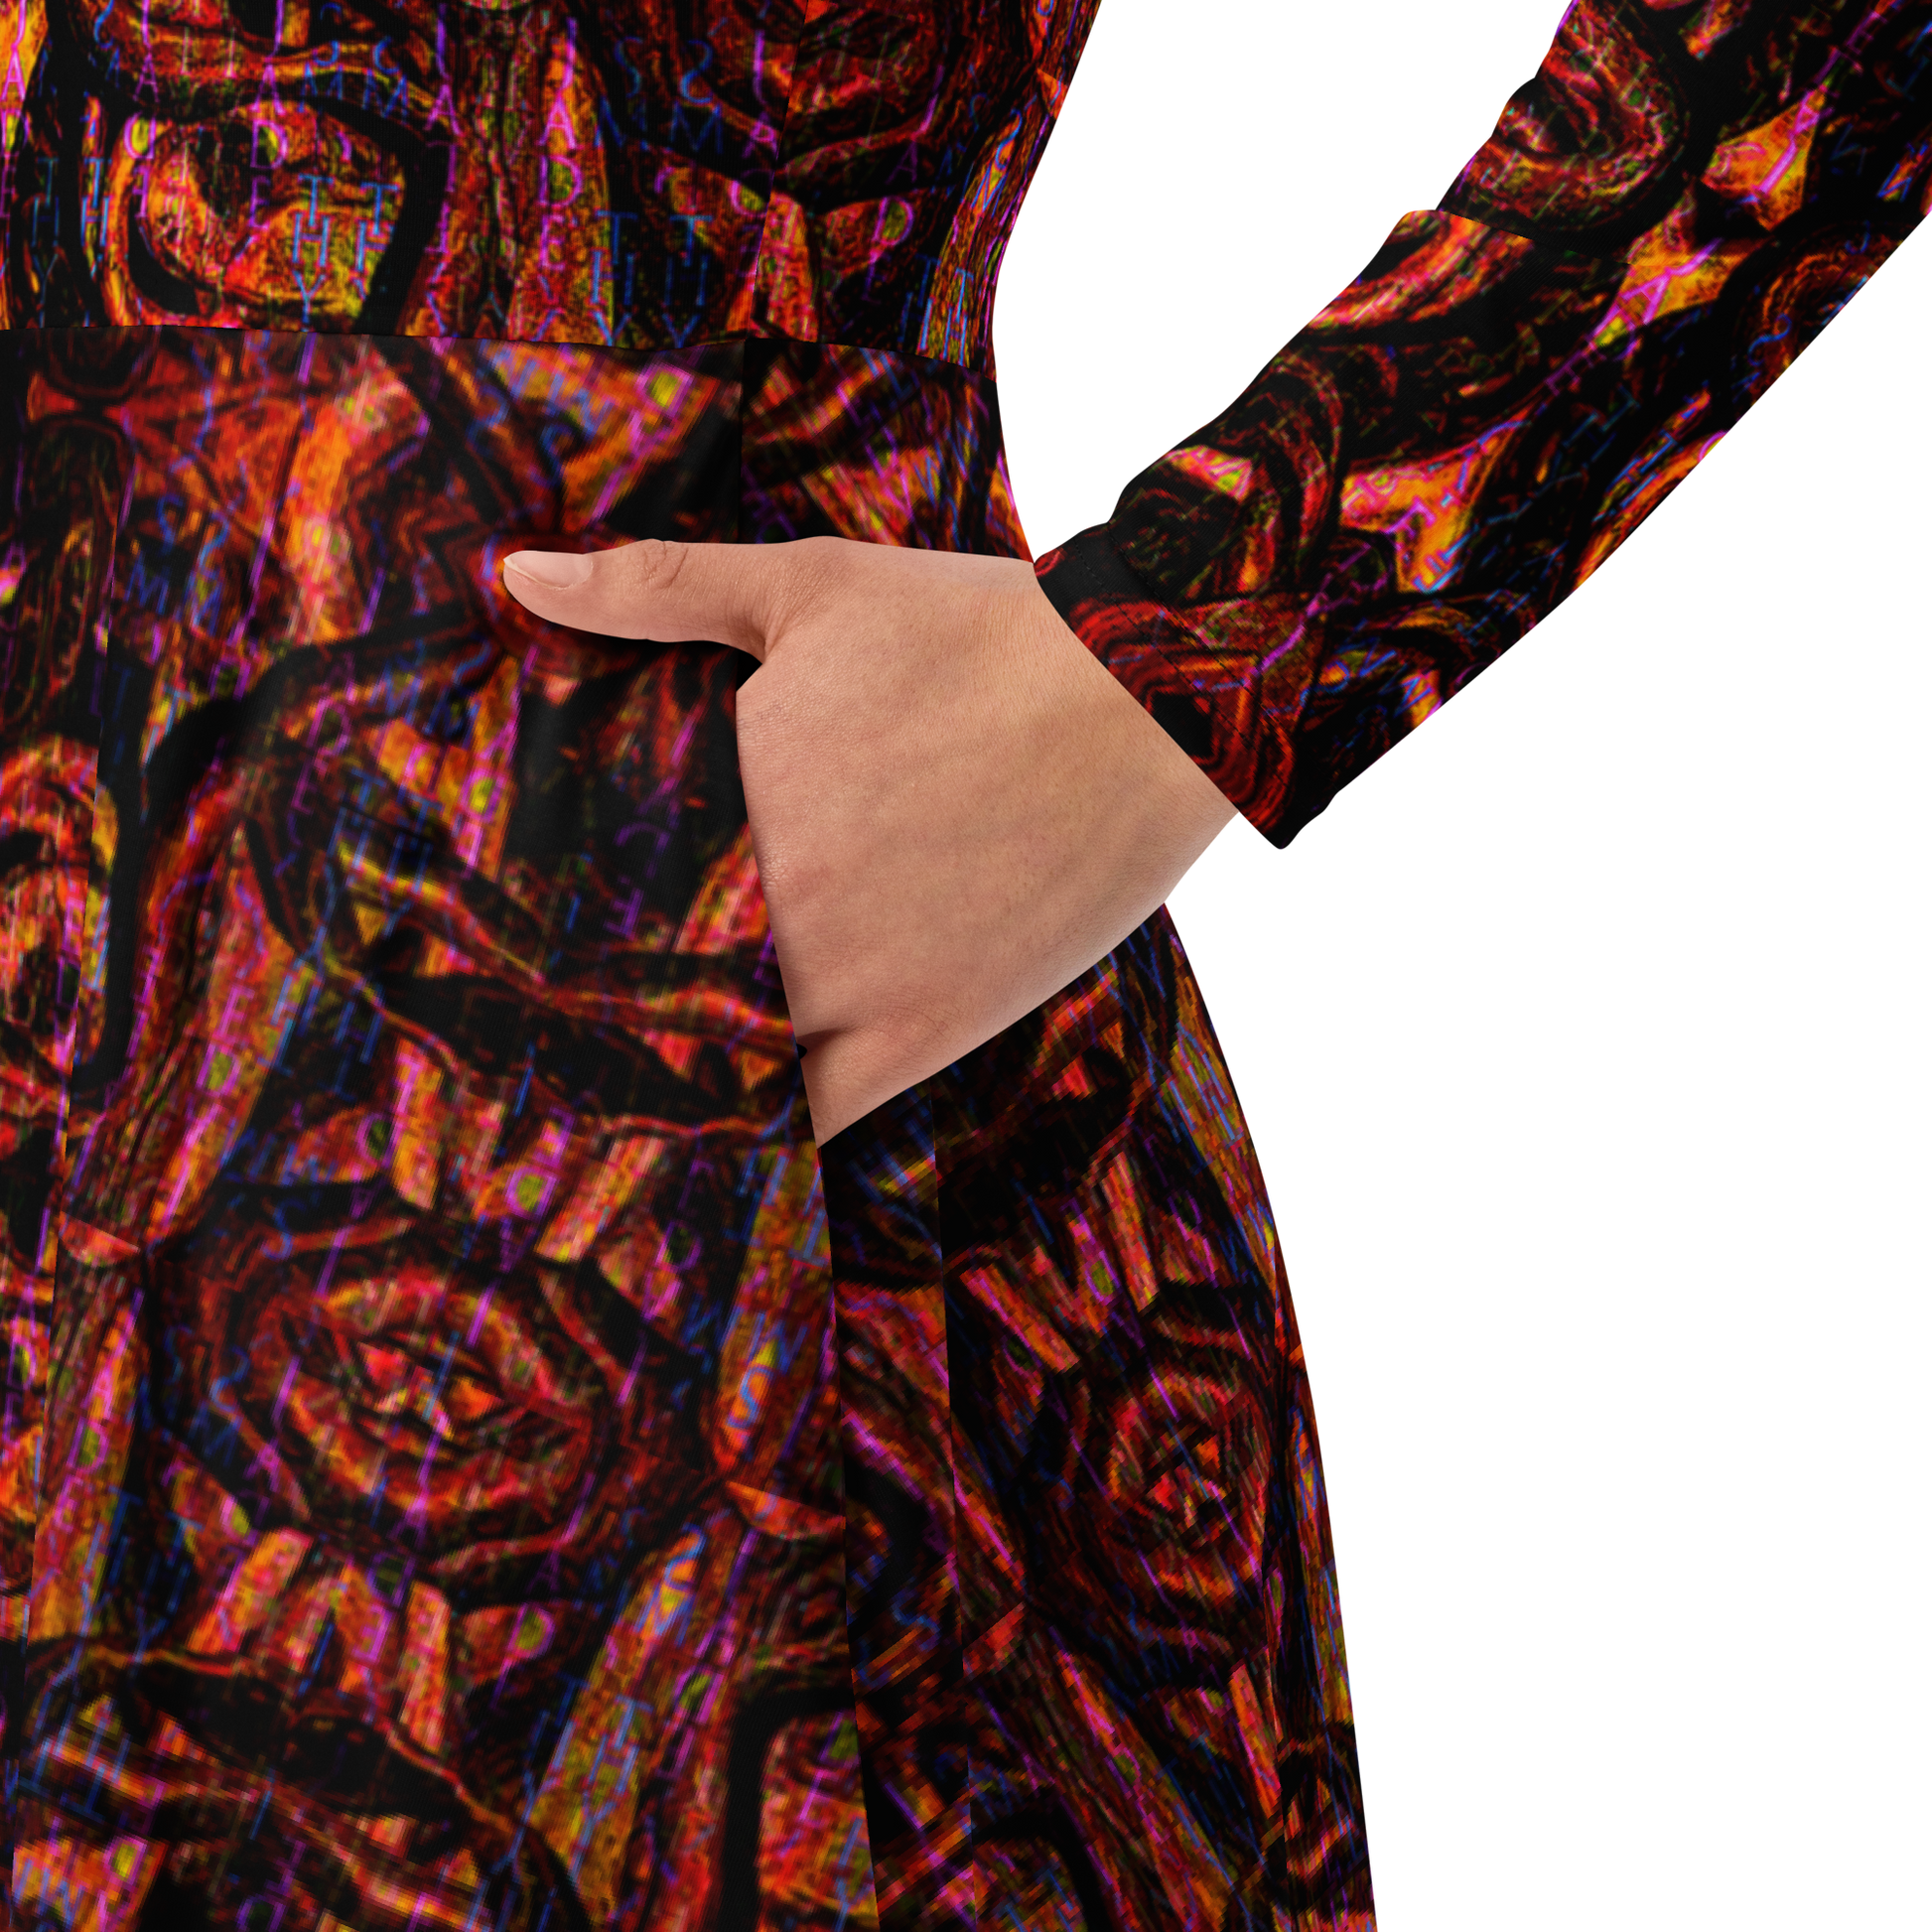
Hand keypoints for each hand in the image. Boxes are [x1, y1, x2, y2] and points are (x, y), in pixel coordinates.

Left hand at [500, 537, 1237, 1143]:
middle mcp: (773, 913)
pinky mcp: (929, 1031)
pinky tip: (746, 1136)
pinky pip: (822, 1117)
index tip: (525, 955)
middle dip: (613, 1011)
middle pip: (649, 998)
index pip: (595, 905)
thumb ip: (659, 588)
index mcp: (727, 808)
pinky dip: (776, 1131)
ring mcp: (850, 986)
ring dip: (689, 1073)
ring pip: (724, 1068)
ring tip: (651, 1087)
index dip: (552, 940)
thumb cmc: (980, 632)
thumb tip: (518, 576)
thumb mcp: (810, 586)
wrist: (1146, 695)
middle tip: (574, 1030)